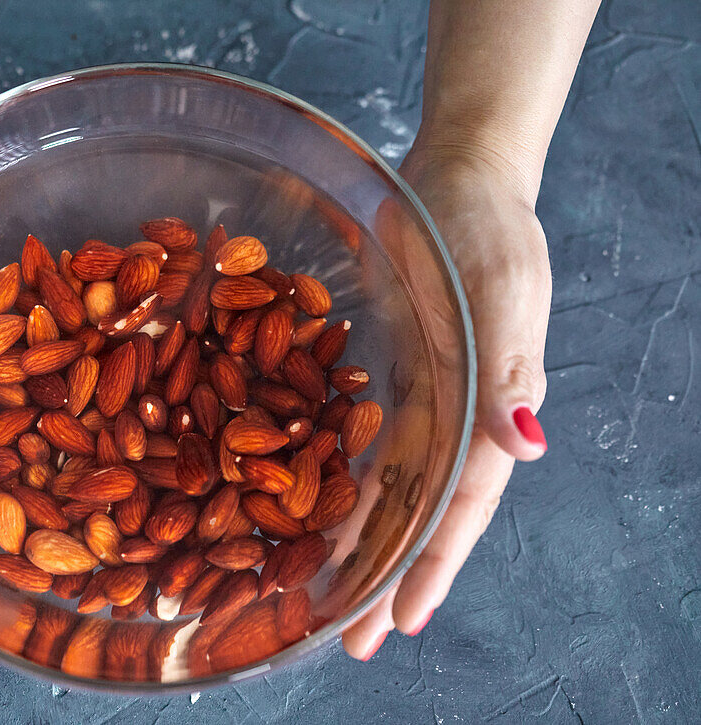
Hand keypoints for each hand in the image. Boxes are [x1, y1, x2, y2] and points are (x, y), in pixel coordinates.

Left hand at [340, 145, 550, 658]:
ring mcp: (412, 398)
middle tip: (350, 640)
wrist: (456, 182)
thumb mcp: (505, 293)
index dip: (432, 564)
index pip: (458, 503)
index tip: (402, 622)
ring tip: (321, 599)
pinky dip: (328, 478)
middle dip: (386, 577)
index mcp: (483, 409)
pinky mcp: (381, 374)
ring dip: (355, 543)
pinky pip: (351, 437)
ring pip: (382, 486)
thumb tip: (526, 451)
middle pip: (416, 512)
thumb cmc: (487, 232)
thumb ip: (510, 371)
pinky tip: (295, 509)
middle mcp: (446, 416)